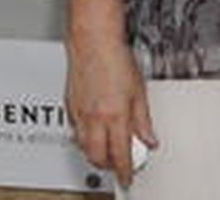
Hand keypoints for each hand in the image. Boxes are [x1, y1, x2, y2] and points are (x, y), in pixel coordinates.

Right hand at [64, 0, 157, 186]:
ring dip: (95, 153)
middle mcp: (95, 118)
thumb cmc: (115, 59)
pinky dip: (85, 137)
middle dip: (107, 165)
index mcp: (115, 116)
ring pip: (83, 147)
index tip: (128, 177)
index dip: (124, 171)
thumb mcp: (139, 91)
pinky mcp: (70, 107)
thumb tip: (149, 139)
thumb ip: (143, 120)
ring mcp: (79, 113)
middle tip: (118, 164)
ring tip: (107, 148)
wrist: (93, 41)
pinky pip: (76, 131)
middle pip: (97, 156)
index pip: (119, 155)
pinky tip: (95, 130)